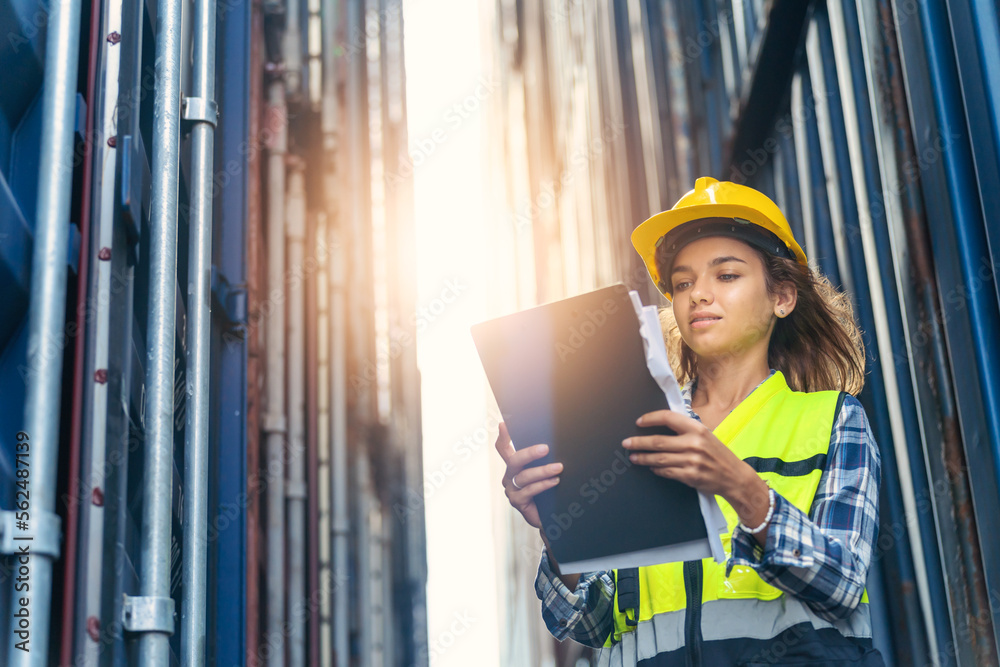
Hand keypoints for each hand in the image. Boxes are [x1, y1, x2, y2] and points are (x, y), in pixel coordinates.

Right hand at [495, 422, 562, 528]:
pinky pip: (529, 490)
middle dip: (529, 453)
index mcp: (513, 466)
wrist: (549, 516)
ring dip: (543, 471)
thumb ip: (543, 460)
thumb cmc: (547, 491)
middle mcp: (509, 476)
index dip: (503, 437)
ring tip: (558, 467)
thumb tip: (553, 443)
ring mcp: (511, 489)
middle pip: (514, 460)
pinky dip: (543, 485)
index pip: (503, 448)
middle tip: (546, 448)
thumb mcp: (543, 472)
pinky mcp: (517, 501)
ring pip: (524, 476)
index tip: (504, 424)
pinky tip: (554, 481)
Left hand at [623, 410, 768, 525]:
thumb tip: (661, 426)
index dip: (651, 418)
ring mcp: (691, 461)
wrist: (735, 477)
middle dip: (639, 442)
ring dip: (643, 458)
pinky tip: (651, 468)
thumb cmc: (718, 454)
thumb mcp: (705, 435)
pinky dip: (657, 469)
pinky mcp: (690, 476)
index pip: (668, 418)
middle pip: (658, 441)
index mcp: (697, 429)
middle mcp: (694, 443)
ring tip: (633, 457)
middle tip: (626, 443)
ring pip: (659, 458)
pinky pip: (667, 471)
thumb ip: (686, 430)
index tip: (639, 422)